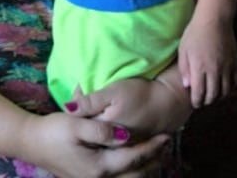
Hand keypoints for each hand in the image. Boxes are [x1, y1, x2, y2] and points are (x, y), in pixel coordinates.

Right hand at [20, 111, 170, 177]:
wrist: (30, 142)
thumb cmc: (52, 131)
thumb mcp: (76, 125)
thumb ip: (102, 130)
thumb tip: (125, 135)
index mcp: (99, 166)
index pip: (133, 158)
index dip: (152, 147)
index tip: (167, 136)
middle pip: (135, 174)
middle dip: (152, 160)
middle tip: (165, 144)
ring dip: (142, 167)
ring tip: (155, 152)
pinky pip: (117, 177)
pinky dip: (129, 170)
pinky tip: (132, 159)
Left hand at [65, 69, 192, 136]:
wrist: (169, 104)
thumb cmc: (141, 94)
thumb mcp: (114, 91)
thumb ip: (90, 101)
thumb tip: (67, 107)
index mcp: (102, 128)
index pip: (79, 122)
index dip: (75, 108)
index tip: (79, 91)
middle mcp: (109, 142)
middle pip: (88, 132)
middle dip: (83, 118)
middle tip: (85, 99)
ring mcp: (120, 146)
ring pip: (99, 138)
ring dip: (94, 125)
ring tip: (97, 109)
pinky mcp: (130, 145)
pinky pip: (112, 141)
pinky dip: (107, 130)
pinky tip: (109, 119)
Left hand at [178, 15, 236, 106]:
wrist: (214, 20)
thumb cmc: (195, 33)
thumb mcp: (183, 50)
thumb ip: (184, 69)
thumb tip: (187, 86)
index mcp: (200, 67)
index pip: (199, 93)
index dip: (196, 101)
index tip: (194, 103)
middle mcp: (215, 70)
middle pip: (213, 95)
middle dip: (207, 101)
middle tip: (202, 102)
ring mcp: (227, 67)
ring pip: (225, 91)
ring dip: (219, 97)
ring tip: (213, 96)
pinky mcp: (235, 63)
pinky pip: (235, 82)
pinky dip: (230, 88)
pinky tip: (224, 87)